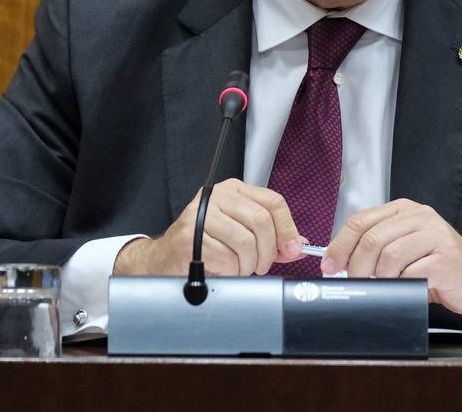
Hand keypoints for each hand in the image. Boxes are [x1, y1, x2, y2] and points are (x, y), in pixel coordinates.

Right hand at [112, 178, 305, 276]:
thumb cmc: (205, 245)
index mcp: (234, 190)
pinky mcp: (190, 235)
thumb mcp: (240, 233)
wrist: (164, 259)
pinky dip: (231, 271)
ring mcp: (201, 214)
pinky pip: (226, 257)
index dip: (288, 228)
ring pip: (246, 241)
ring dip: (248, 264)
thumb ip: (270, 238)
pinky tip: (223, 270)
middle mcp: (217, 196)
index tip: (292, 249)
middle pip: (261, 221)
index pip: (273, 202)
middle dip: (268, 251)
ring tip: (240, 268)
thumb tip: (298, 246)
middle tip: (261, 265)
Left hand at [321, 199, 461, 321]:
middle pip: (372, 239)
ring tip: (384, 286)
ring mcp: (434, 235)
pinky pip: (410, 273)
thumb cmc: (439, 264)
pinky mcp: (445, 258)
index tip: (328, 264)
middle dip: (355, 266)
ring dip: (379, 278)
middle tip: (355, 282)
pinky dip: (400, 284)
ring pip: (389, 256)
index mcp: (404, 211)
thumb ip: (376, 247)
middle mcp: (420, 217)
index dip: (339, 245)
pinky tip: (404, 287)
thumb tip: (337, 261)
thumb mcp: (404, 248)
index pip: (361, 221)